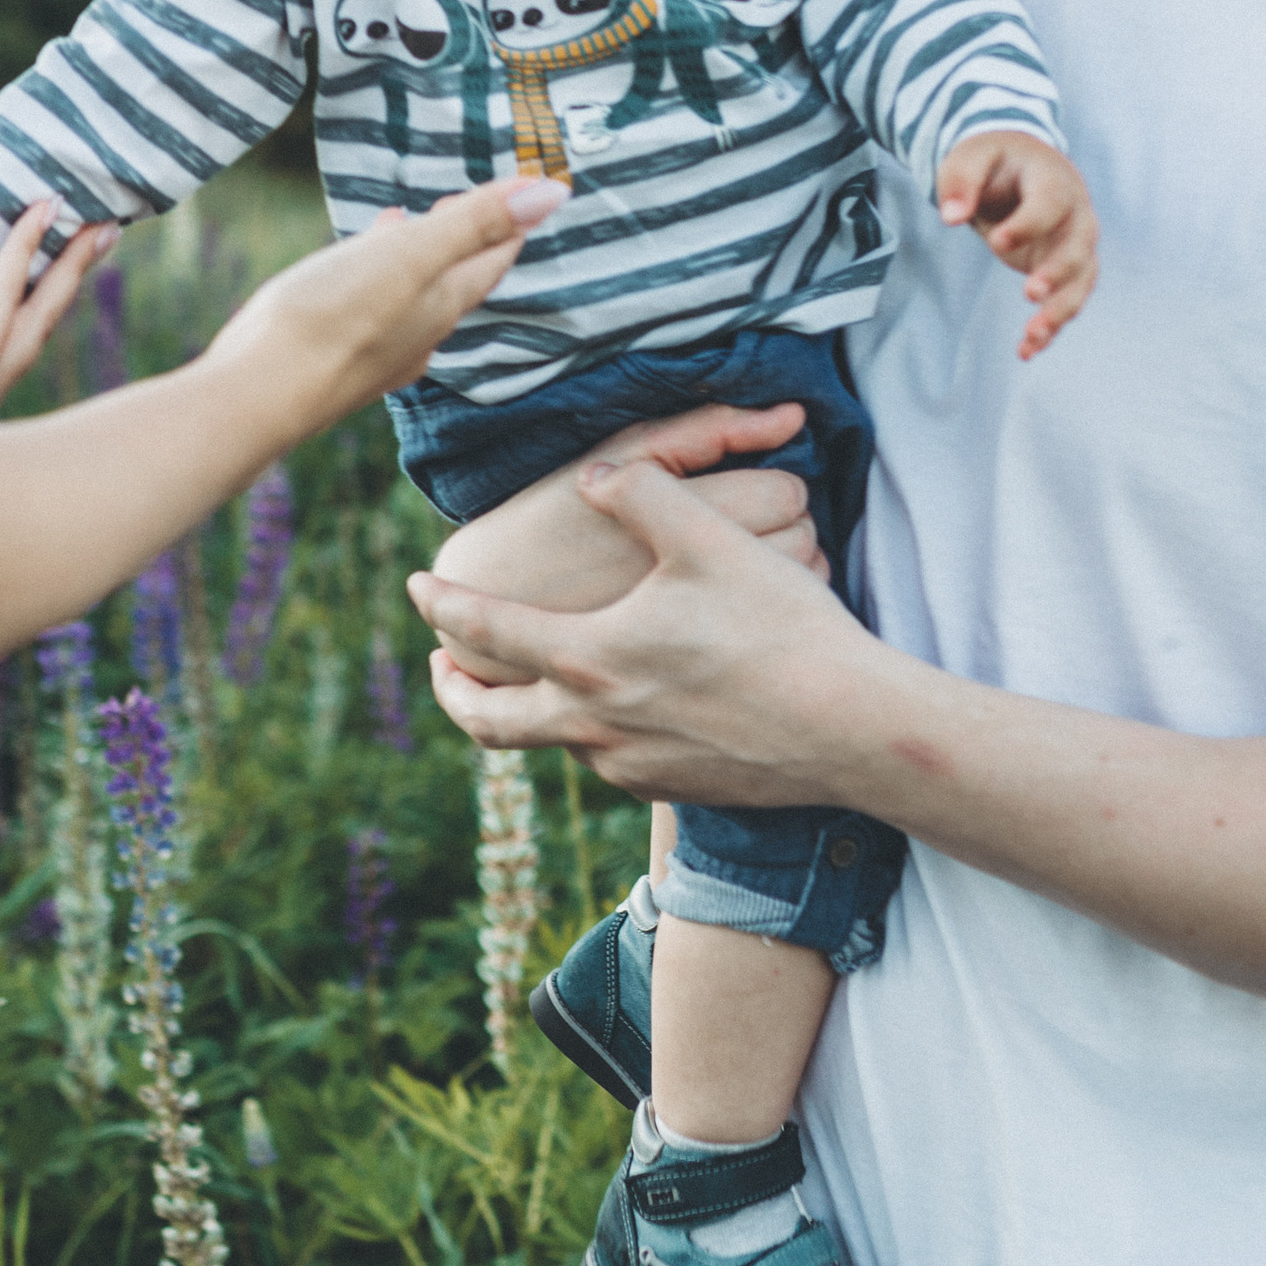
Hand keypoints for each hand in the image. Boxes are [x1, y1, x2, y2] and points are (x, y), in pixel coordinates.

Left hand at [0, 202, 106, 471]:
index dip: (28, 302)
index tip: (50, 265)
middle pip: (35, 328)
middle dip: (69, 280)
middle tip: (102, 233)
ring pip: (36, 315)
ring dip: (68, 264)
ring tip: (98, 221)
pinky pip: (2, 300)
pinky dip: (20, 253)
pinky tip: (38, 214)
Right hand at [202, 176, 568, 414]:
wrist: (259, 395)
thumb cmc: (335, 319)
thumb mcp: (412, 255)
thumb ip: (475, 224)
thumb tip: (553, 193)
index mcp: (442, 305)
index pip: (492, 258)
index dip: (509, 222)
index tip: (524, 190)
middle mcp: (418, 334)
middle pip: (455, 278)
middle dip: (466, 237)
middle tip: (469, 201)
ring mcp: (376, 349)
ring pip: (410, 294)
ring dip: (417, 257)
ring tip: (407, 225)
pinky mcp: (334, 355)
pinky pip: (369, 307)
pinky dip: (373, 276)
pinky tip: (351, 268)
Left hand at [409, 450, 873, 802]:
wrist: (849, 730)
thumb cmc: (780, 629)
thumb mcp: (708, 539)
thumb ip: (641, 492)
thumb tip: (592, 478)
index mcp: (588, 659)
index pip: (486, 630)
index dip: (444, 604)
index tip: (417, 586)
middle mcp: (592, 724)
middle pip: (487, 722)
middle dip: (455, 690)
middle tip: (444, 666)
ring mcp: (628, 766)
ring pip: (551, 741)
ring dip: (528, 710)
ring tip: (534, 680)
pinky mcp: (668, 788)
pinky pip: (606, 760)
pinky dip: (588, 731)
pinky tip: (617, 706)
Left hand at [937, 128, 1097, 357]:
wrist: (1020, 165)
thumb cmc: (994, 161)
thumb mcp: (971, 156)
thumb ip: (960, 181)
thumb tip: (950, 217)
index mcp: (1054, 180)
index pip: (1051, 203)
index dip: (1029, 224)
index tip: (998, 242)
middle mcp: (1076, 214)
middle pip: (1079, 247)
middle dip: (1058, 272)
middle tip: (1029, 293)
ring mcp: (1075, 245)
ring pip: (1081, 282)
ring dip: (1059, 311)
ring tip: (1031, 337)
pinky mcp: (1067, 270)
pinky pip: (1067, 301)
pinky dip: (1050, 327)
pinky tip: (1025, 351)